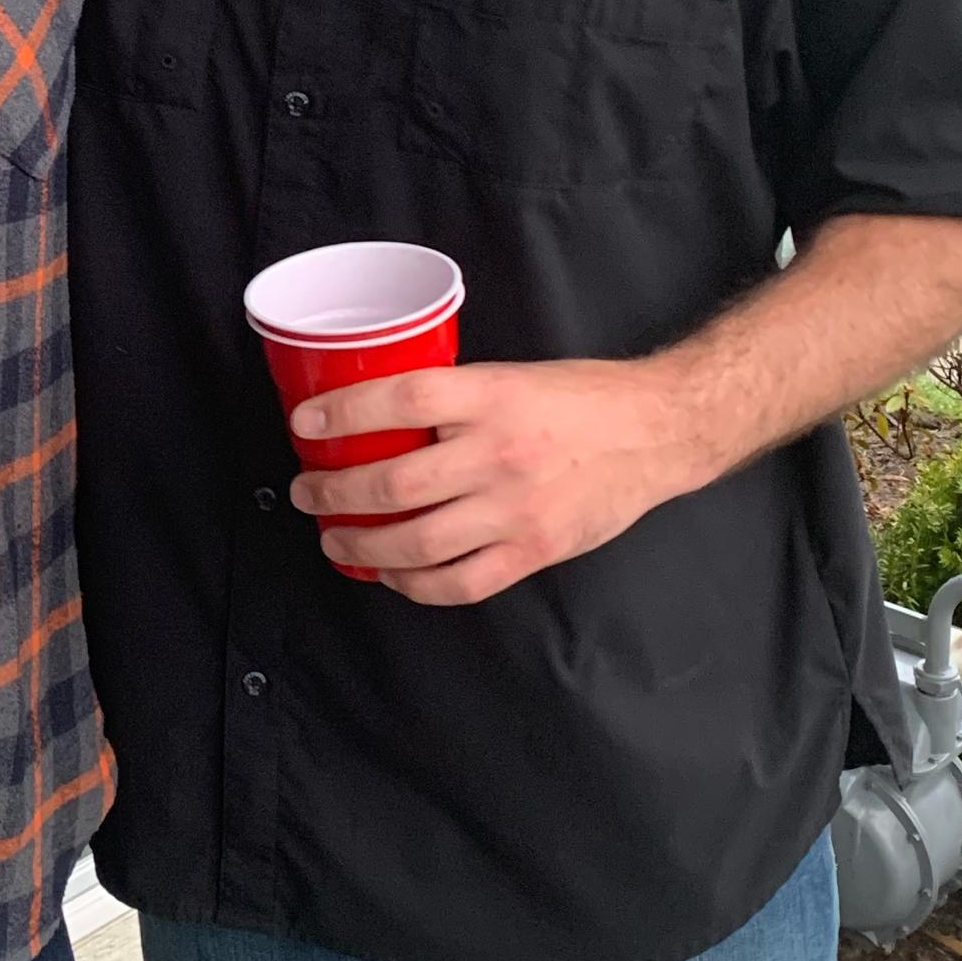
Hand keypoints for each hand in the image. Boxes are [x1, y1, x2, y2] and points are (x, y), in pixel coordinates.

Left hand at [287, 360, 696, 605]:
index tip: (305, 423)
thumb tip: (382, 416)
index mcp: (492, 396)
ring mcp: (517, 510)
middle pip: (396, 481)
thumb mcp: (510, 376)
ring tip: (333, 537)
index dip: (344, 412)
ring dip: (362, 543)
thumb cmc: (580, 398)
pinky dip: (414, 584)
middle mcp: (500, 454)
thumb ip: (455, 399)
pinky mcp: (535, 551)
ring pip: (418, 541)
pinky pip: (460, 582)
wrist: (656, 432)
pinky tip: (390, 572)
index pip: (401, 400)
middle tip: (307, 491)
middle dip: (335, 491)